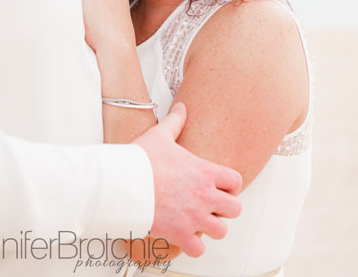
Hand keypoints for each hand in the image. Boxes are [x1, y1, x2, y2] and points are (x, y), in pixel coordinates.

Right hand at [134, 103, 241, 256]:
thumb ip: (176, 122)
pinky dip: (193, 247)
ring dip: (211, 229)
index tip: (218, 188)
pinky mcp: (180, 233)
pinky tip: (184, 238)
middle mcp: (205, 195)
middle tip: (210, 208)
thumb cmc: (140, 160)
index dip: (230, 186)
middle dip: (224, 210)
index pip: (236, 182)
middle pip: (235, 209)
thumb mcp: (161, 136)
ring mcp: (194, 216)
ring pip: (221, 231)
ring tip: (198, 224)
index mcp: (205, 172)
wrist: (122, 183)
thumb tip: (181, 107)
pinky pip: (198, 250)